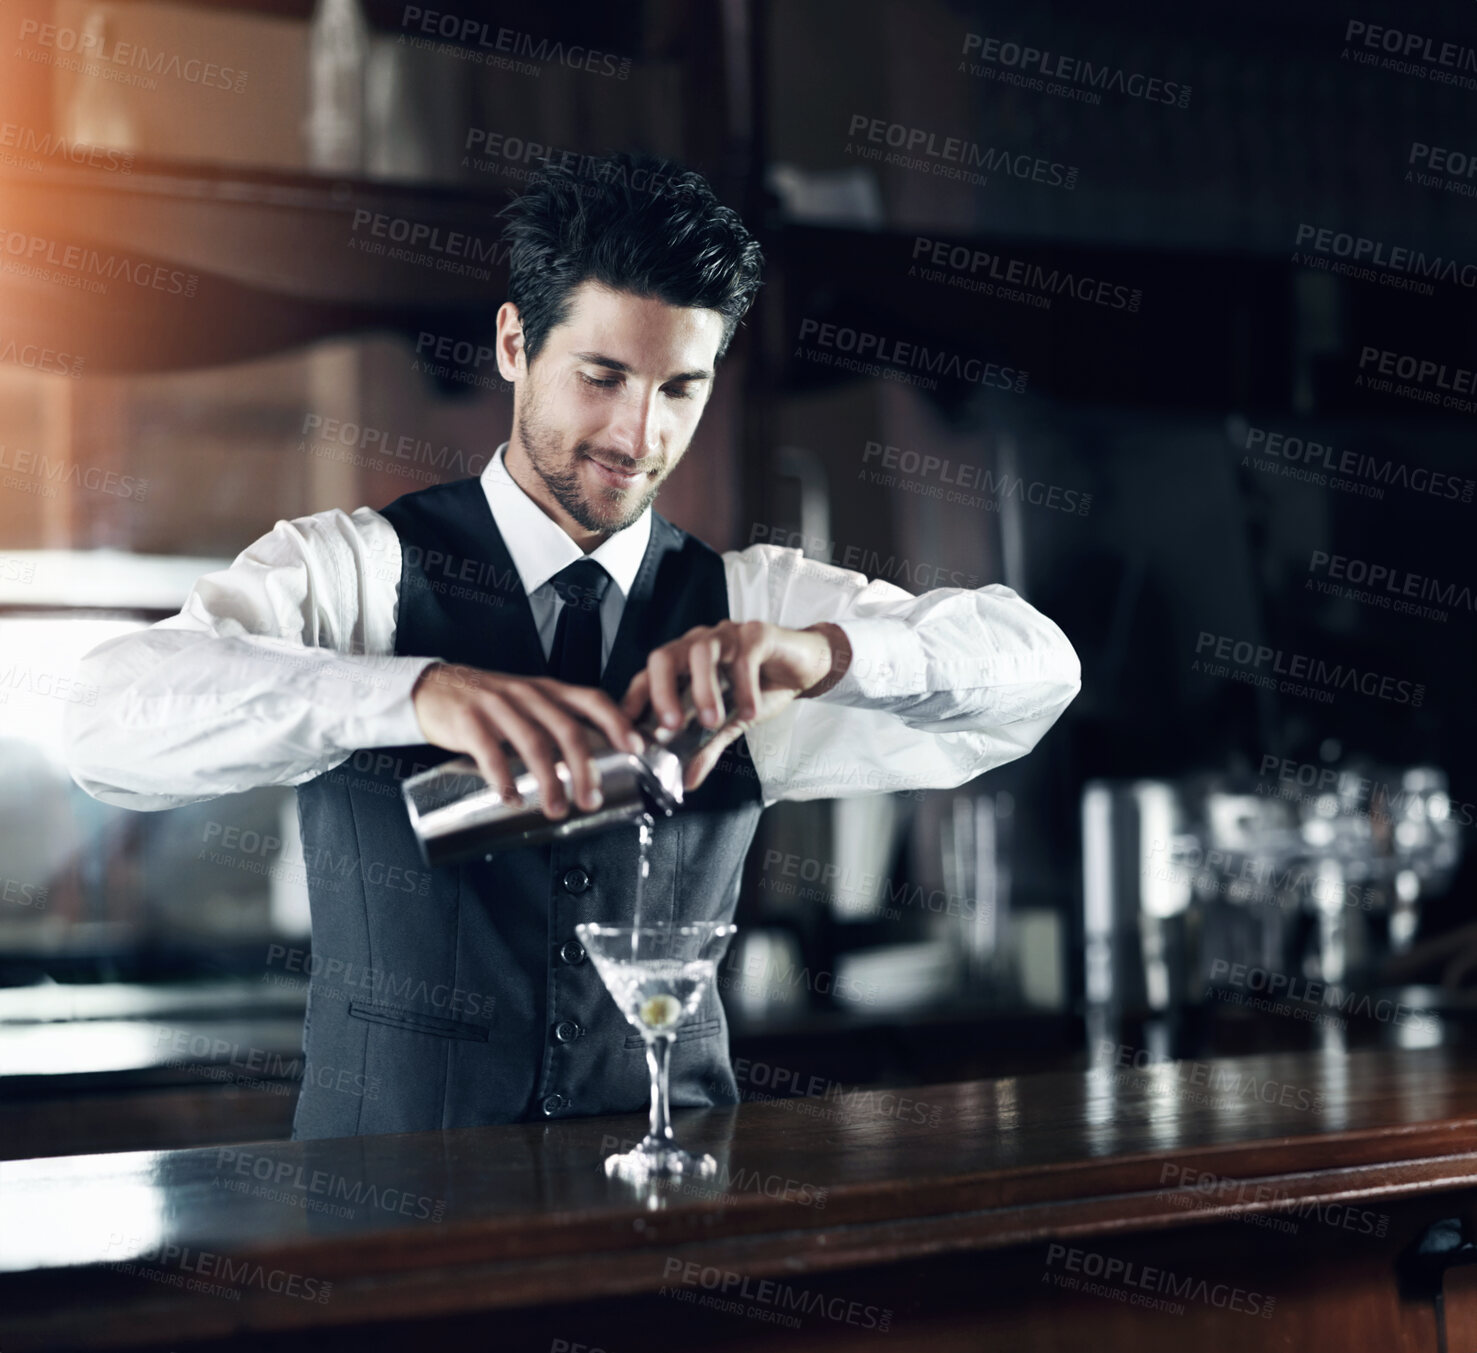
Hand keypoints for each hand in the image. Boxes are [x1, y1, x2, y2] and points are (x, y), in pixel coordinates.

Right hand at [411, 663, 643, 818]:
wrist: (432, 687)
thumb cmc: (487, 702)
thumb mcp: (527, 702)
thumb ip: (556, 721)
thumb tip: (592, 761)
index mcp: (547, 690)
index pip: (592, 699)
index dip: (617, 723)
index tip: (636, 748)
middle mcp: (526, 694)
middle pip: (567, 730)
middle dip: (584, 769)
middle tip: (591, 800)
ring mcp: (497, 706)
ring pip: (533, 744)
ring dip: (549, 782)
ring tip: (555, 809)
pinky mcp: (469, 721)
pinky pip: (491, 754)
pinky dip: (505, 780)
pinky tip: (512, 799)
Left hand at [620, 621, 850, 790]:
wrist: (804, 667)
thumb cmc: (761, 687)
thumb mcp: (730, 723)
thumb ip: (706, 748)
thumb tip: (686, 781)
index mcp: (683, 664)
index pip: (646, 677)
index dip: (634, 703)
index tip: (629, 735)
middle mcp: (698, 645)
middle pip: (663, 657)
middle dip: (661, 693)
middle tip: (671, 726)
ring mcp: (726, 636)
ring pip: (700, 652)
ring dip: (703, 689)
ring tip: (713, 721)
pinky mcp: (757, 634)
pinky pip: (744, 656)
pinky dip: (744, 687)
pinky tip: (751, 712)